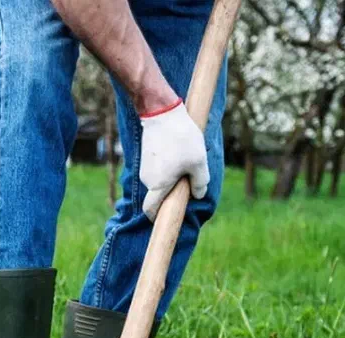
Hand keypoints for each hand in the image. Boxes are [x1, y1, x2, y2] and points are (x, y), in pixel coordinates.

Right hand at [140, 101, 208, 221]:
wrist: (162, 113)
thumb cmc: (181, 139)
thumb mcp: (199, 161)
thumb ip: (200, 182)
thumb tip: (198, 195)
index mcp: (158, 186)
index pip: (151, 209)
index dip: (156, 216)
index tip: (165, 217)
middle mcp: (147, 180)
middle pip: (157, 194)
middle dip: (171, 192)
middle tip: (187, 179)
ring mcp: (144, 168)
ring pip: (158, 180)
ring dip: (170, 177)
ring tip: (183, 159)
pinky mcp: (145, 157)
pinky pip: (156, 169)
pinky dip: (165, 166)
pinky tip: (176, 151)